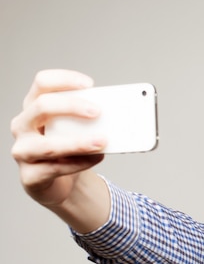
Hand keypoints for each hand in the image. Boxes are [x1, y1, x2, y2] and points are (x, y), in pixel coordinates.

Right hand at [11, 69, 110, 231]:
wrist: (59, 183)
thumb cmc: (68, 150)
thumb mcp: (77, 131)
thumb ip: (89, 121)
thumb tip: (118, 117)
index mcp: (34, 107)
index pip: (42, 83)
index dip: (64, 79)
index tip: (89, 84)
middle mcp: (23, 126)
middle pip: (42, 106)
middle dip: (72, 107)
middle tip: (98, 112)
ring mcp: (23, 151)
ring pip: (48, 145)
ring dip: (78, 142)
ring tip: (103, 141)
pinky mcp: (30, 175)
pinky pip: (56, 168)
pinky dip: (80, 163)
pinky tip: (97, 158)